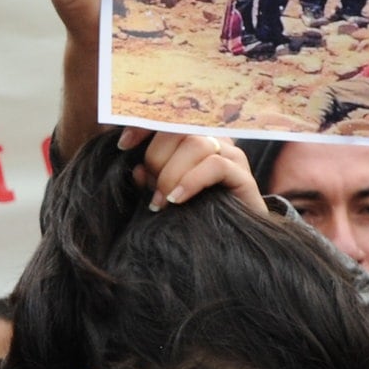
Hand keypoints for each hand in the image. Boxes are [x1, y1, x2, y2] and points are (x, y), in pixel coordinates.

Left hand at [117, 129, 267, 216]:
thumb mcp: (164, 198)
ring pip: (197, 144)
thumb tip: (137, 170)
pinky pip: (216, 165)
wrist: (231, 249)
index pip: (169, 119)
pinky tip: (177, 200)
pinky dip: (191, 181)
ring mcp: (233, 158)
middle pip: (181, 129)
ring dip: (171, 174)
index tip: (124, 145)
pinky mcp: (244, 178)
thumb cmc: (195, 220)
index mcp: (195, 140)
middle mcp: (216, 142)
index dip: (144, 126)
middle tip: (151, 190)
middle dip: (157, 158)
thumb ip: (151, 181)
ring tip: (161, 202)